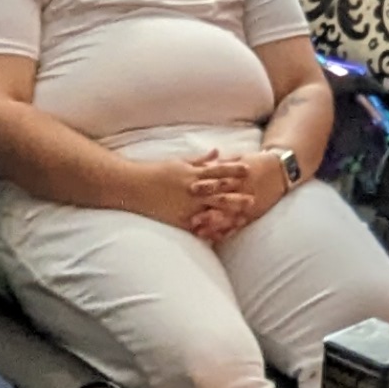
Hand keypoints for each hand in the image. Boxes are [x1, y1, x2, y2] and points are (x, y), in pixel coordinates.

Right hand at [134, 155, 255, 236]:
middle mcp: (191, 189)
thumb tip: (217, 152)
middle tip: (255, 199)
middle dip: (237, 196)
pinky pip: (198, 226)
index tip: (248, 169)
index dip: (233, 170)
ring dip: (229, 215)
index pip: (217, 170)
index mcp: (191, 173)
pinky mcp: (179, 220)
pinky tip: (222, 235)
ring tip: (243, 219)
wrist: (133, 186)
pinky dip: (211, 230)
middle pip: (219, 192)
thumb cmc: (154, 172)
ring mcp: (186, 206)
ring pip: (212, 211)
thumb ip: (200, 160)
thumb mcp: (178, 162)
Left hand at [190, 149, 288, 242]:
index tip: (191, 188)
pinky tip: (215, 239)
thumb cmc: (257, 162)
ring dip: (214, 226)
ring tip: (199, 233)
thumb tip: (202, 163)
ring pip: (230, 217)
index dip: (206, 185)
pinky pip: (239, 226)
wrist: (282, 170)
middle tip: (191, 218)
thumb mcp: (240, 158)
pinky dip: (227, 232)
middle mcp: (243, 192)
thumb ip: (221, 163)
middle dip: (207, 210)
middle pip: (223, 201)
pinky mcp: (253, 215)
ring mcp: (248, 206)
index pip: (220, 180)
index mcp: (239, 175)